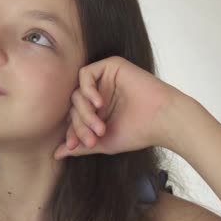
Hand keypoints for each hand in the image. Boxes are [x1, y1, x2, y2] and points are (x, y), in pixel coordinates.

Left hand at [54, 56, 184, 158]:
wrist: (164, 121)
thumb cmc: (138, 132)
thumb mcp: (103, 142)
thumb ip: (80, 146)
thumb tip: (56, 154)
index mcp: (97, 108)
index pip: (73, 116)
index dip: (71, 130)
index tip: (74, 145)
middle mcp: (99, 91)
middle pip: (74, 104)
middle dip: (80, 124)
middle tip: (92, 138)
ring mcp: (105, 78)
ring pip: (78, 91)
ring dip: (84, 111)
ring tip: (100, 126)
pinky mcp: (112, 65)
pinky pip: (86, 73)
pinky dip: (87, 89)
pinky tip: (99, 104)